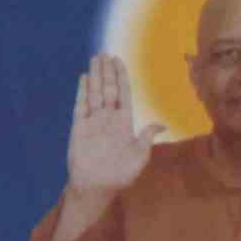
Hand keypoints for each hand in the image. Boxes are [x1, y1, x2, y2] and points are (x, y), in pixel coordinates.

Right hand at [68, 55, 160, 199]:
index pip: (123, 94)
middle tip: (105, 53)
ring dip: (96, 76)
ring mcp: (93, 122)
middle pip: (108, 89)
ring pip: (95, 93)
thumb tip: (161, 124)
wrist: (96, 187)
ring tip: (95, 59)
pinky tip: (84, 79)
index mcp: (124, 123)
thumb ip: (147, 138)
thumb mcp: (140, 157)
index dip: (121, 77)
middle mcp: (108, 118)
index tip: (119, 61)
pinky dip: (82, 92)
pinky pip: (80, 106)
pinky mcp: (79, 128)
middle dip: (107, 71)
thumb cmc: (120, 174)